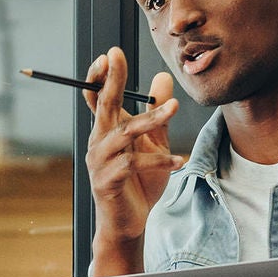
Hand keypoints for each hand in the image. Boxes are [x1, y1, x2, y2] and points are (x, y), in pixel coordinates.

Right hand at [82, 47, 179, 274]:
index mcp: (106, 131)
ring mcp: (100, 162)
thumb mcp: (153, 143)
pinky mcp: (108, 181)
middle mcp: (98, 142)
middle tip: (116, 55)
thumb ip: (156, 114)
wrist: (130, 223)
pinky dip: (159, 161)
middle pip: (103, 105)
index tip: (110, 54)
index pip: (97, 97)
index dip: (100, 76)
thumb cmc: (138, 183)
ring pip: (124, 133)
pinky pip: (134, 164)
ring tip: (175, 109)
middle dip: (110, 78)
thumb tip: (162, 78)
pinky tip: (180, 160)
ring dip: (150, 119)